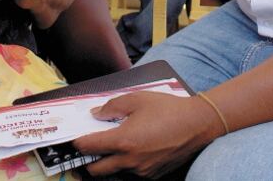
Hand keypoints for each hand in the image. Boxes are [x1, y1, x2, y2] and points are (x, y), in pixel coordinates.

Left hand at [74, 91, 224, 177]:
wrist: (198, 124)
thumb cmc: (168, 109)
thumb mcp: (137, 99)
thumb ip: (111, 107)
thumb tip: (96, 115)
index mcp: (123, 141)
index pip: (89, 147)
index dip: (77, 143)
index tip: (74, 138)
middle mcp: (130, 161)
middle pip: (96, 170)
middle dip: (88, 160)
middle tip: (90, 146)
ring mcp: (142, 172)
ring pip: (115, 172)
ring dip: (109, 162)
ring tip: (116, 144)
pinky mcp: (153, 176)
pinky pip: (132, 173)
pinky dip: (127, 164)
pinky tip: (135, 148)